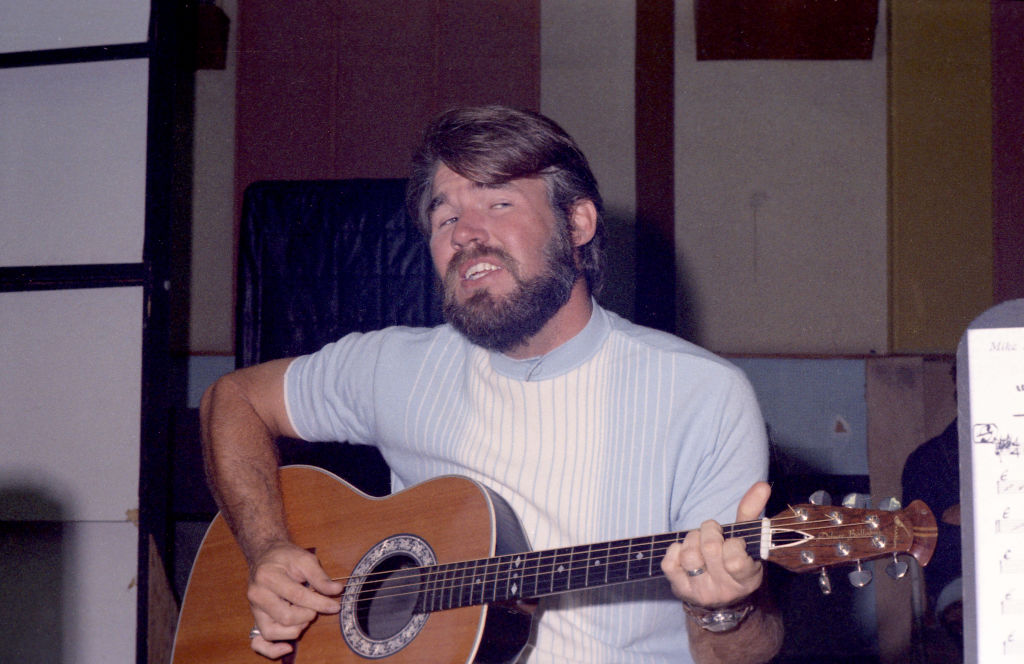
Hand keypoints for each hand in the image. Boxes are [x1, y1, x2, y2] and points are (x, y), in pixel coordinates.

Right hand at [247, 541, 342, 658]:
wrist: (265, 556)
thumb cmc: (285, 557)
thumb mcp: (304, 558)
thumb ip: (320, 576)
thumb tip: (336, 591)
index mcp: (268, 577)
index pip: (297, 596)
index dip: (319, 603)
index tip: (335, 606)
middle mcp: (257, 595)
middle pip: (285, 617)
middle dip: (308, 615)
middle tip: (317, 607)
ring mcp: (254, 609)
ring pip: (272, 632)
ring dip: (295, 630)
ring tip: (306, 616)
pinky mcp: (256, 619)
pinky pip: (259, 642)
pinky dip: (272, 650)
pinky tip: (288, 647)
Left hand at [661, 482, 770, 607]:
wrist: (718, 597)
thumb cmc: (733, 560)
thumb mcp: (747, 541)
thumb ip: (751, 512)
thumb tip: (762, 486)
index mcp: (746, 579)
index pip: (736, 560)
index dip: (733, 543)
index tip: (734, 542)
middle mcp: (723, 589)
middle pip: (710, 549)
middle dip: (709, 532)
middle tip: (712, 534)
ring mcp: (700, 592)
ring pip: (690, 555)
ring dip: (692, 539)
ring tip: (698, 541)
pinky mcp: (679, 589)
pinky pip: (669, 563)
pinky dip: (675, 550)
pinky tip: (684, 551)